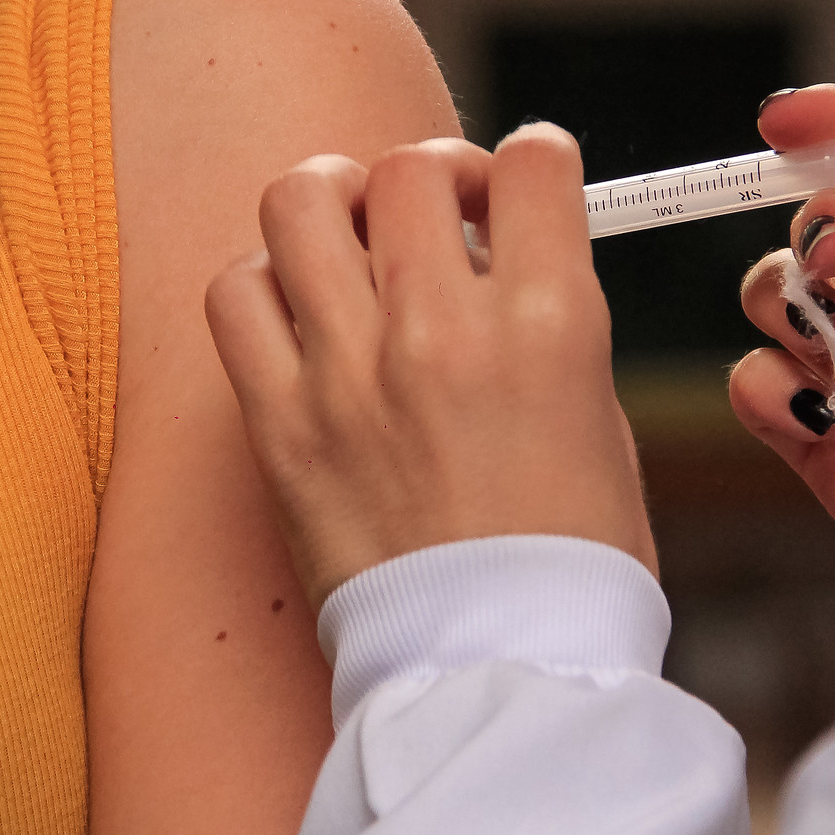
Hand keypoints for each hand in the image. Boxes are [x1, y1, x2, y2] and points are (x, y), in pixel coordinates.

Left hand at [206, 129, 653, 606]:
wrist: (498, 674)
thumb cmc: (569, 563)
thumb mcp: (599, 419)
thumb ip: (547, 325)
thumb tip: (500, 265)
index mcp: (550, 326)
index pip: (532, 163)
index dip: (531, 159)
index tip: (521, 185)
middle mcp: (444, 332)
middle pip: (410, 168)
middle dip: (435, 172)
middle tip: (444, 213)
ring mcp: (348, 374)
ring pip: (302, 201)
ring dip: (336, 198)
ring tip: (357, 233)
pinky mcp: (279, 425)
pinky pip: (236, 293)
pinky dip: (267, 281)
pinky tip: (303, 311)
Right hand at [730, 52, 834, 559]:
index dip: (834, 130)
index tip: (785, 117)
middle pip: (826, 227)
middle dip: (819, 222)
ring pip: (776, 296)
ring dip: (782, 295)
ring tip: (825, 332)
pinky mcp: (831, 446)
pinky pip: (758, 390)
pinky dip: (766, 386)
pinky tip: (817, 407)